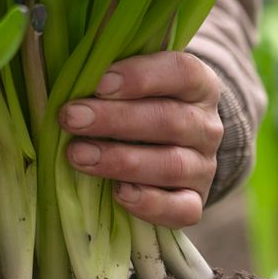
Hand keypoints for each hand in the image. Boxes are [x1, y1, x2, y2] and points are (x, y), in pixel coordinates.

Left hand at [59, 52, 222, 226]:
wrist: (166, 150)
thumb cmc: (135, 107)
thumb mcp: (130, 82)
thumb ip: (109, 73)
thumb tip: (74, 69)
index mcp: (197, 85)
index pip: (181, 72)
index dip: (141, 76)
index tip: (99, 82)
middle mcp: (206, 126)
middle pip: (170, 120)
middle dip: (116, 119)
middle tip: (71, 117)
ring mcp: (203, 167)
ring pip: (172, 164)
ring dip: (121, 160)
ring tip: (77, 155)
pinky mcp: (195, 201)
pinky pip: (183, 209)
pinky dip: (151, 203)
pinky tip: (119, 193)